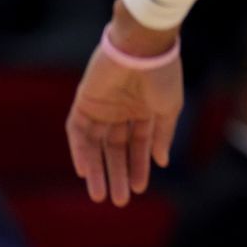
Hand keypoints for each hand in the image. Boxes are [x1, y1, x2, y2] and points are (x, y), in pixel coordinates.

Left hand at [66, 13, 182, 206]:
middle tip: (120, 200)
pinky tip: (84, 170)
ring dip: (98, 170)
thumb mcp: (169, 108)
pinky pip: (78, 131)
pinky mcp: (84, 101)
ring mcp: (102, 106)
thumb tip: (161, 161)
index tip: (140, 188)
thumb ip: (162, 134)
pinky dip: (80, 151)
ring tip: (101, 194)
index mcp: (145, 109)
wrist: (143, 45)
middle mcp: (122, 110)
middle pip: (116, 149)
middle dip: (118, 174)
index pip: (139, 144)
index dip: (139, 167)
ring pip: (97, 145)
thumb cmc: (162, 73)